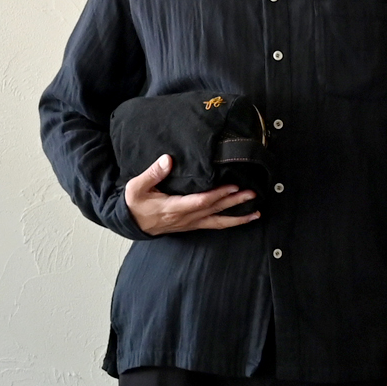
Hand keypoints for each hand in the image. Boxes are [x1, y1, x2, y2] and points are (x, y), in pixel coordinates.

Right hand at [125, 155, 260, 235]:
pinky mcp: (191, 225)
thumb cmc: (134, 204)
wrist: (130, 223)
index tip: (233, 186)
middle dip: (235, 202)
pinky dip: (229, 222)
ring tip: (256, 213)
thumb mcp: (136, 187)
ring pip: (217, 221)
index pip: (200, 201)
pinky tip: (242, 219)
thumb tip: (168, 159)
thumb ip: (152, 173)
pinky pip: (213, 225)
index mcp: (173, 207)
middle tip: (253, 194)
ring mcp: (190, 223)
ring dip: (237, 217)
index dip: (217, 194)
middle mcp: (185, 218)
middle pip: (214, 210)